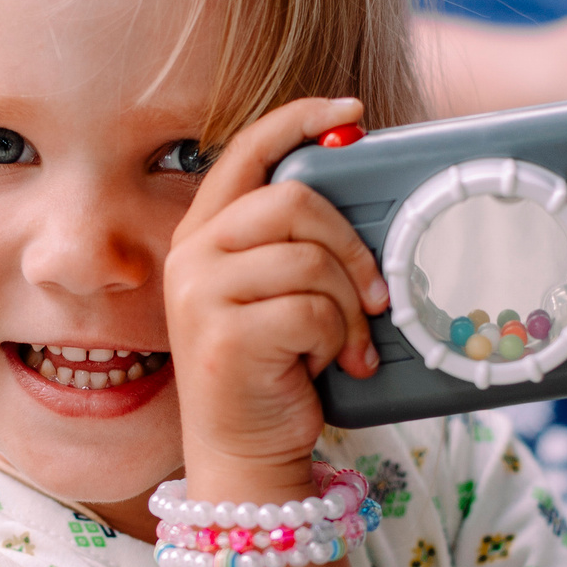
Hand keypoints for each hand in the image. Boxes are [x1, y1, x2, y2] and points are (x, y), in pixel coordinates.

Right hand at [165, 97, 385, 506]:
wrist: (244, 452)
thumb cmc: (273, 371)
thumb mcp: (280, 292)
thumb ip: (299, 243)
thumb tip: (360, 186)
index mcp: (204, 232)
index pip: (247, 149)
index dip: (300, 121)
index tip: (352, 114)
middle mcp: (192, 255)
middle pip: (295, 202)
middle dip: (351, 245)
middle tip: (374, 293)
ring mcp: (201, 294)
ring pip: (309, 259)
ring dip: (347, 306)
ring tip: (346, 343)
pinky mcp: (224, 335)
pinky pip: (310, 309)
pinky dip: (336, 338)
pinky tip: (330, 364)